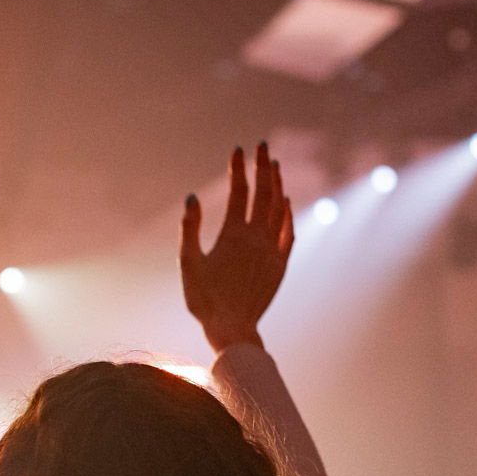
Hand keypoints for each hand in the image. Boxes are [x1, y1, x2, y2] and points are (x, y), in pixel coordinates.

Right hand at [179, 142, 293, 352]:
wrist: (233, 328)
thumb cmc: (204, 299)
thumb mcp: (188, 263)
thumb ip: (189, 228)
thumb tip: (192, 197)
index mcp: (233, 235)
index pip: (238, 192)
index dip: (238, 169)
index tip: (238, 150)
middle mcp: (256, 238)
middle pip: (264, 193)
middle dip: (263, 167)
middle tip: (263, 146)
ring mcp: (272, 250)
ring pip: (279, 208)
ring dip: (277, 185)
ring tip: (275, 167)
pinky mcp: (280, 264)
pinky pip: (288, 231)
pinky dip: (287, 213)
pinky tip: (285, 203)